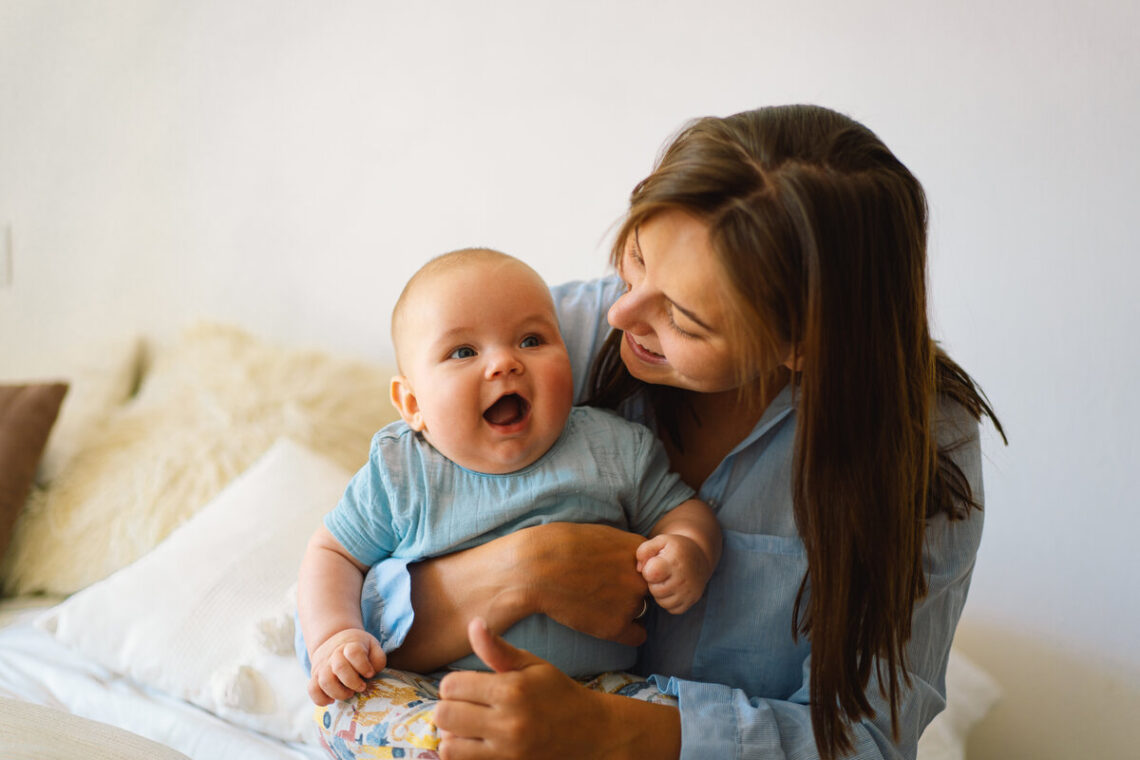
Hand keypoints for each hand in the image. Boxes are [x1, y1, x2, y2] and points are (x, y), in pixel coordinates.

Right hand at [307, 628, 386, 704]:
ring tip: (349, 694)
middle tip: (361, 687)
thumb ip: (377, 658)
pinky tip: (332, 700)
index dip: (363, 665)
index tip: (370, 674)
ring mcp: (322, 667)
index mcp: (350, 645)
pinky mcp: (315, 677)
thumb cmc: (358, 648)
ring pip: (325, 681)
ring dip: (340, 692)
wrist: (334, 641)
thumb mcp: (372, 646)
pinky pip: (312, 690)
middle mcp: (333, 655)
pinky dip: (321, 699)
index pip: (354, 652)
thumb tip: (372, 673)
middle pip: (340, 668)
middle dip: (353, 682)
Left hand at [434, 619, 607, 759]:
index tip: (467, 685)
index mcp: (512, 690)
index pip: (451, 686)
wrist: (592, 733)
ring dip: (452, 734)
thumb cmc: (558, 693)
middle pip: (445, 715)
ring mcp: (507, 753)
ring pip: (448, 745)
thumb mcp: (532, 665)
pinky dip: (461, 753)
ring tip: (468, 726)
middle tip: (465, 705)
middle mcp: (507, 723)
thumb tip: (473, 623)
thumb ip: (497, 648)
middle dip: (449, 707)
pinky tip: (474, 743)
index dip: (454, 683)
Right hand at [518, 523, 649, 645]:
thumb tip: (636, 562)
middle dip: (631, 590)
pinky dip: (625, 632)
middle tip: (604, 589)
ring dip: (624, 610)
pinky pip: (636, 636)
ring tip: (594, 602)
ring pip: (640, 611)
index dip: (635, 571)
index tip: (617, 572)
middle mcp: (641, 577)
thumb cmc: (558, 546)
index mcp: (639, 550)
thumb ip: (623, 550)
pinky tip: (605, 623)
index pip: (653, 566)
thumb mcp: (601, 535)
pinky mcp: (616, 626)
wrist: (535, 569)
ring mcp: (631, 602)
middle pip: (648, 589)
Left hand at [636, 534, 712, 613]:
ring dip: (660, 593)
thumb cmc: (675, 548)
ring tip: (666, 580)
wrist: (700, 556)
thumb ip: (644, 550)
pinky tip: (672, 589)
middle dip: (653, 582)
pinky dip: (669, 601)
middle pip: (655, 590)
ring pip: (662, 602)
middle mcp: (683, 579)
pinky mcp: (691, 601)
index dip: (648, 569)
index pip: (651, 574)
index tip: (654, 563)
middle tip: (661, 572)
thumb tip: (639, 569)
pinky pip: (672, 609)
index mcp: (674, 562)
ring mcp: (689, 592)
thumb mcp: (661, 541)